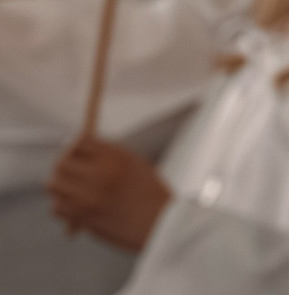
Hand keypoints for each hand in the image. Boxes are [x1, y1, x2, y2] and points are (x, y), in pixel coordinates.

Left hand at [48, 135, 168, 251]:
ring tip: (72, 189)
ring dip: (60, 186)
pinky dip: (62, 205)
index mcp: (115, 157)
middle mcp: (100, 174)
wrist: (158, 223)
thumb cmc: (148, 191)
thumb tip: (75, 148)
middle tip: (69, 171)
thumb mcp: (133, 163)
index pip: (78, 141)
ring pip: (54, 185)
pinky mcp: (82, 217)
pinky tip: (76, 205)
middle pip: (61, 163)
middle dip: (62, 165)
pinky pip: (57, 207)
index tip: (76, 152)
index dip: (74, 145)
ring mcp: (88, 197)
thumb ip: (106, 154)